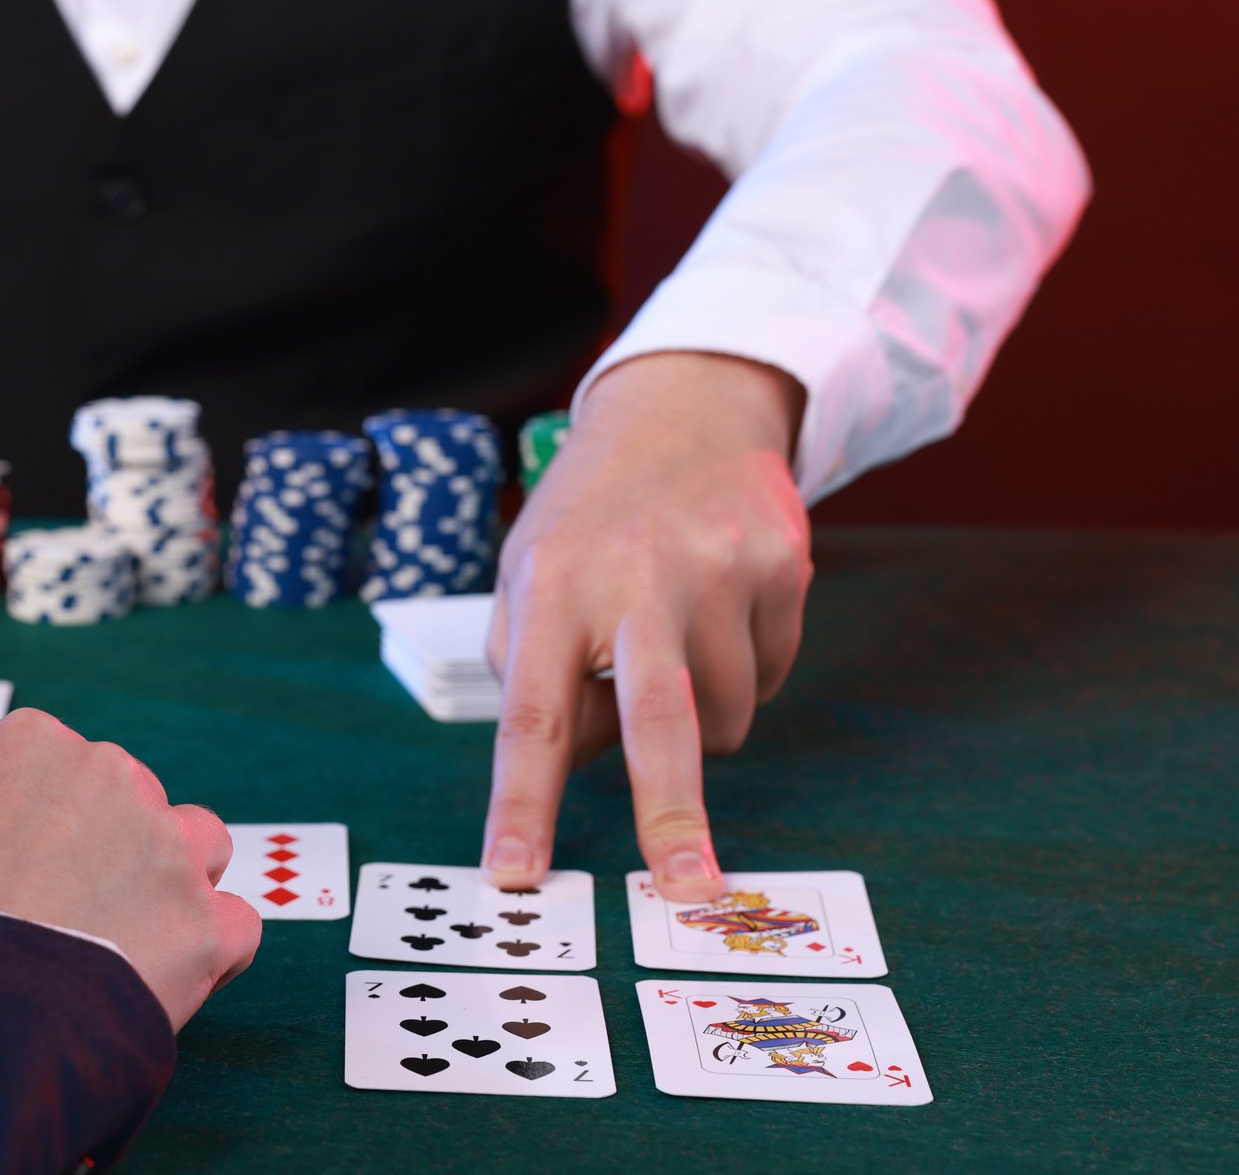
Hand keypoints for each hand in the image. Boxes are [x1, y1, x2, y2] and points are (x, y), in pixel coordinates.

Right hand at [0, 708, 259, 1029]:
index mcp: (27, 744)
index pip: (46, 762)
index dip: (33, 819)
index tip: (14, 867)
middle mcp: (107, 773)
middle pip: (127, 796)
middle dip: (106, 846)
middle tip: (66, 912)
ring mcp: (166, 843)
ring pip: (201, 842)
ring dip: (175, 879)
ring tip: (130, 938)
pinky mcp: (204, 921)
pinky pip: (236, 925)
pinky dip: (214, 951)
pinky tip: (173, 981)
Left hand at [481, 352, 811, 902]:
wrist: (682, 411)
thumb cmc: (588, 520)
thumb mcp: (529, 579)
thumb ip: (536, 675)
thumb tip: (572, 773)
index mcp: (552, 586)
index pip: (529, 713)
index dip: (522, 803)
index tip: (515, 873)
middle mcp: (635, 576)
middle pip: (657, 719)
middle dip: (671, 813)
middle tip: (687, 891)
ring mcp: (720, 569)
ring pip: (726, 719)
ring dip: (701, 719)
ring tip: (673, 639)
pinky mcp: (786, 567)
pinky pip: (773, 676)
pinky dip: (744, 671)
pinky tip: (719, 610)